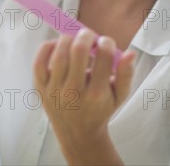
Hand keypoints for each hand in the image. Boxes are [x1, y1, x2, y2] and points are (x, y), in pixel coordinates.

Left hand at [33, 28, 136, 163]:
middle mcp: (74, 92)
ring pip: (59, 54)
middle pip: (78, 51)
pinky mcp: (41, 88)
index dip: (106, 42)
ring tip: (75, 40)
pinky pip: (39, 62)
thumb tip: (130, 53)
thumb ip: (126, 74)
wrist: (78, 133)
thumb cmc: (100, 109)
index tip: (106, 42)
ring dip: (68, 39)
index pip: (103, 56)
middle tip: (89, 36)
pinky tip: (57, 46)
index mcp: (97, 93)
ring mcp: (55, 90)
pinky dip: (47, 47)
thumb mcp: (119, 96)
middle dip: (86, 36)